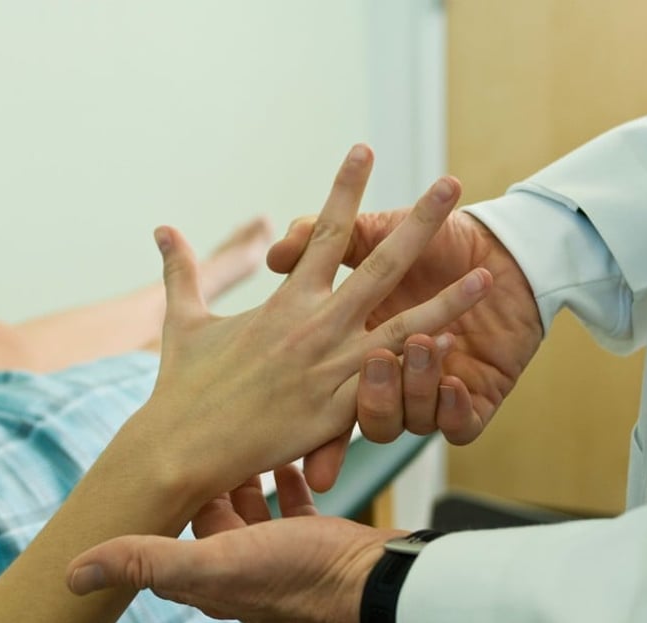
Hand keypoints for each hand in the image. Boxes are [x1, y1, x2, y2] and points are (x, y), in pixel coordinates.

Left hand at [66, 464, 395, 622]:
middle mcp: (238, 567)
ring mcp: (277, 555)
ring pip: (249, 508)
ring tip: (245, 435)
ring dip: (245, 475)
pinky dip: (286, 482)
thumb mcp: (217, 562)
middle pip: (209, 515)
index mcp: (206, 575)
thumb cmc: (298, 573)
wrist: (371, 582)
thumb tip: (73, 575)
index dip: (166, 493)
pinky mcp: (313, 542)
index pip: (168, 530)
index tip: (163, 452)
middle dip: (206, 476)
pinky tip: (290, 458)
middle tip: (207, 430)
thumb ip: (148, 563)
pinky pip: (291, 506)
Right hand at [128, 145, 492, 501]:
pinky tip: (454, 354)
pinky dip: (424, 374)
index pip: (323, 233)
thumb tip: (161, 228)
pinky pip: (390, 389)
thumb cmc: (182, 387)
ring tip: (485, 277)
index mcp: (285, 302)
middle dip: (417, 222)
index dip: (344, 188)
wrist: (179, 448)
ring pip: (403, 329)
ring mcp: (331, 370)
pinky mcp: (338, 412)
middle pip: (378, 264)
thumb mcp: (183, 322)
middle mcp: (314, 327)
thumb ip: (181, 271)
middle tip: (450, 184)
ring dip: (448, 303)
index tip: (364, 149)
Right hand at [270, 208, 541, 487]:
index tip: (283, 400)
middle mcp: (382, 370)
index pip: (320, 384)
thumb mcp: (367, 231)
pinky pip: (453, 425)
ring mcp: (424, 388)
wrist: (515, 248)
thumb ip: (316, 234)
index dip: (294, 388)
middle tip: (377, 361)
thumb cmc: (435, 236)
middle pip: (366, 402)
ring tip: (423, 342)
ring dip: (411, 385)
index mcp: (352, 339)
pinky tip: (453, 381)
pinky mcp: (469, 401)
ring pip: (404, 417)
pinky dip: (450, 408)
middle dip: (373, 394)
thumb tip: (274, 253)